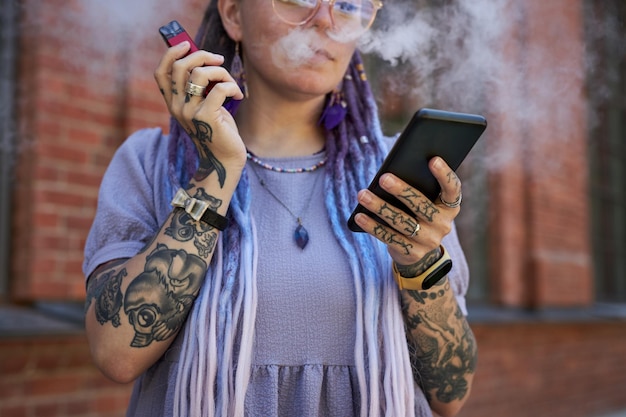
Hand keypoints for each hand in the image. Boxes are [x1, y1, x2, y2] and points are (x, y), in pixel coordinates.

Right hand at [154, 42, 246, 183]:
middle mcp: (177, 107)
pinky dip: (232, 86)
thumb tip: (206, 59)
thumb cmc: (218, 130)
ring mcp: (189, 113)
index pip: (161, 72)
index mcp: (173, 103)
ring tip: (231, 83)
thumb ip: (200, 87)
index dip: (171, 54)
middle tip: (219, 60)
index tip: (187, 44)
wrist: (224, 160)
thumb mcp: (205, 105)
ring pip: (201, 74)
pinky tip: (239, 96)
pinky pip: (220, 88)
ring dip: (221, 72)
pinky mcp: (206, 118)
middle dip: (203, 56)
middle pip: (181, 67)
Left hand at [353, 157, 461, 266]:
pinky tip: (360, 216)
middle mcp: (443, 224)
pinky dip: (373, 226)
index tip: (432, 160)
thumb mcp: (424, 202)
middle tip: (383, 178)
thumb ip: (418, 188)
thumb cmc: (417, 214)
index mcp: (450, 207)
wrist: (418, 252)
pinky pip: (390, 237)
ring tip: (363, 195)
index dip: (444, 175)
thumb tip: (390, 173)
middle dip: (401, 190)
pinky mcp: (413, 253)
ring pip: (402, 221)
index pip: (452, 189)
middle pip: (421, 205)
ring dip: (380, 207)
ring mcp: (429, 241)